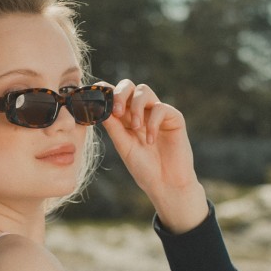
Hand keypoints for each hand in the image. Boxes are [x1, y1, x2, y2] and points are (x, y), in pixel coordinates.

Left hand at [99, 79, 203, 212]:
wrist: (166, 184)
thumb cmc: (144, 168)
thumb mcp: (124, 147)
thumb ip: (114, 127)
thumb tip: (99, 107)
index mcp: (125, 118)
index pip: (114, 96)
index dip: (105, 92)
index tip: (96, 98)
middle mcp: (141, 111)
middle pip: (129, 86)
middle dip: (120, 94)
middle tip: (117, 111)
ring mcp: (157, 113)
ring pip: (144, 91)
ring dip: (137, 106)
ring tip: (136, 128)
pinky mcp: (174, 118)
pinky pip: (160, 108)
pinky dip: (153, 122)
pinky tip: (150, 140)